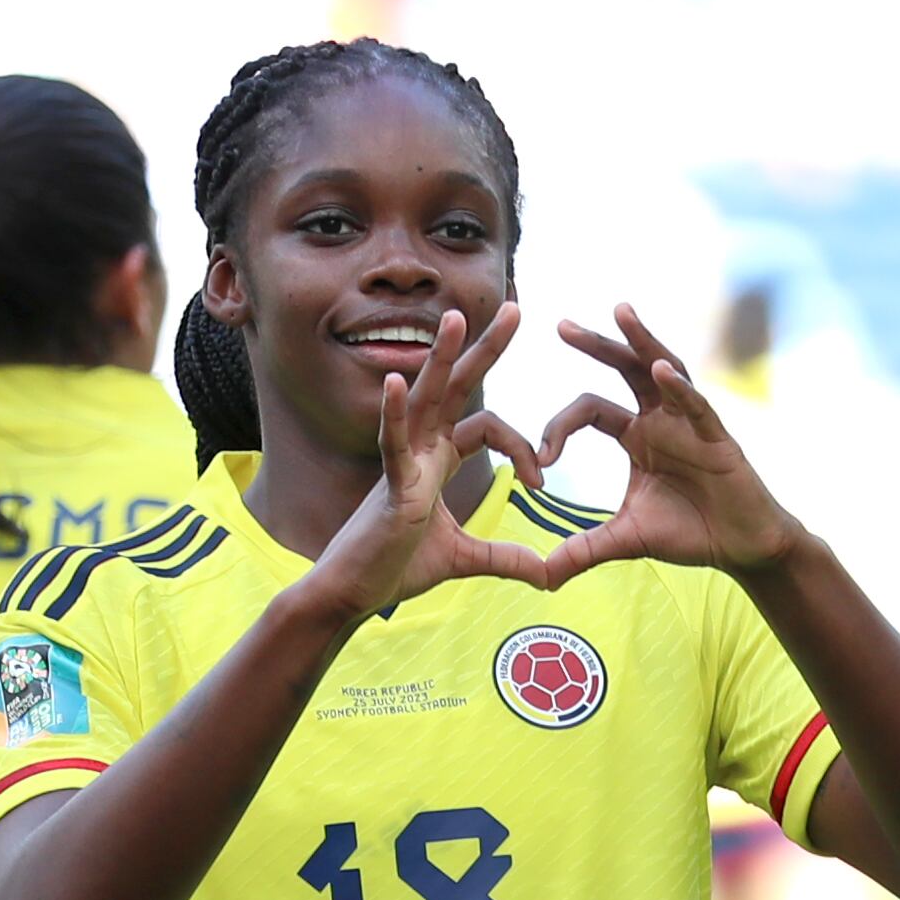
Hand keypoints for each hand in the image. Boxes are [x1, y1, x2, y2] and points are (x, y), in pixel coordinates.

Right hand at [302, 303, 550, 621]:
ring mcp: (402, 463)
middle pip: (457, 389)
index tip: (541, 484)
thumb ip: (504, 558)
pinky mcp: (389, 486)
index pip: (486, 426)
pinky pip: (390, 442)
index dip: (520, 448)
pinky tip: (398, 381)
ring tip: (455, 318)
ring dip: (440, 358)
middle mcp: (419, 451)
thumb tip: (546, 572)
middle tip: (514, 306)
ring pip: (425, 400)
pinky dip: (393, 412)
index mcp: (436, 461)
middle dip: (485, 349)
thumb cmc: (393, 569)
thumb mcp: (463, 560)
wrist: (352, 594)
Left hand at [532, 304, 806, 585]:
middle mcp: (661, 420)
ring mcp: (691, 424)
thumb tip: (539, 578)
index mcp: (636, 437)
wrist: (742, 549)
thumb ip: (583, 551)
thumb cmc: (690, 532)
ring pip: (665, 370)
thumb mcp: (625, 541)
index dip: (559, 428)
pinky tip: (661, 370)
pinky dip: (679, 388)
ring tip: (621, 312)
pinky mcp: (718, 439)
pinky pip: (697, 406)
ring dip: (643, 341)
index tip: (538, 460)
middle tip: (560, 325)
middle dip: (595, 345)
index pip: (589, 411)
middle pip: (624, 370)